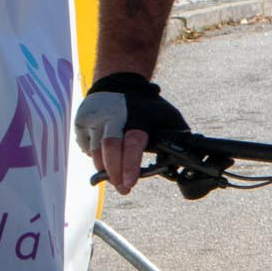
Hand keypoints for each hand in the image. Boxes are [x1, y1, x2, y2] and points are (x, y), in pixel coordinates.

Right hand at [74, 72, 186, 195]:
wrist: (119, 81)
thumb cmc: (147, 106)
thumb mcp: (167, 116)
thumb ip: (176, 138)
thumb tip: (190, 160)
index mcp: (136, 117)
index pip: (132, 143)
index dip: (130, 165)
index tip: (130, 182)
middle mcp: (113, 116)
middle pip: (110, 150)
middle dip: (115, 174)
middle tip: (123, 188)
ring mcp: (95, 118)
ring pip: (95, 153)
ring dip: (106, 169)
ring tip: (115, 178)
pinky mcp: (81, 122)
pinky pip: (86, 148)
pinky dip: (95, 157)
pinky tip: (105, 157)